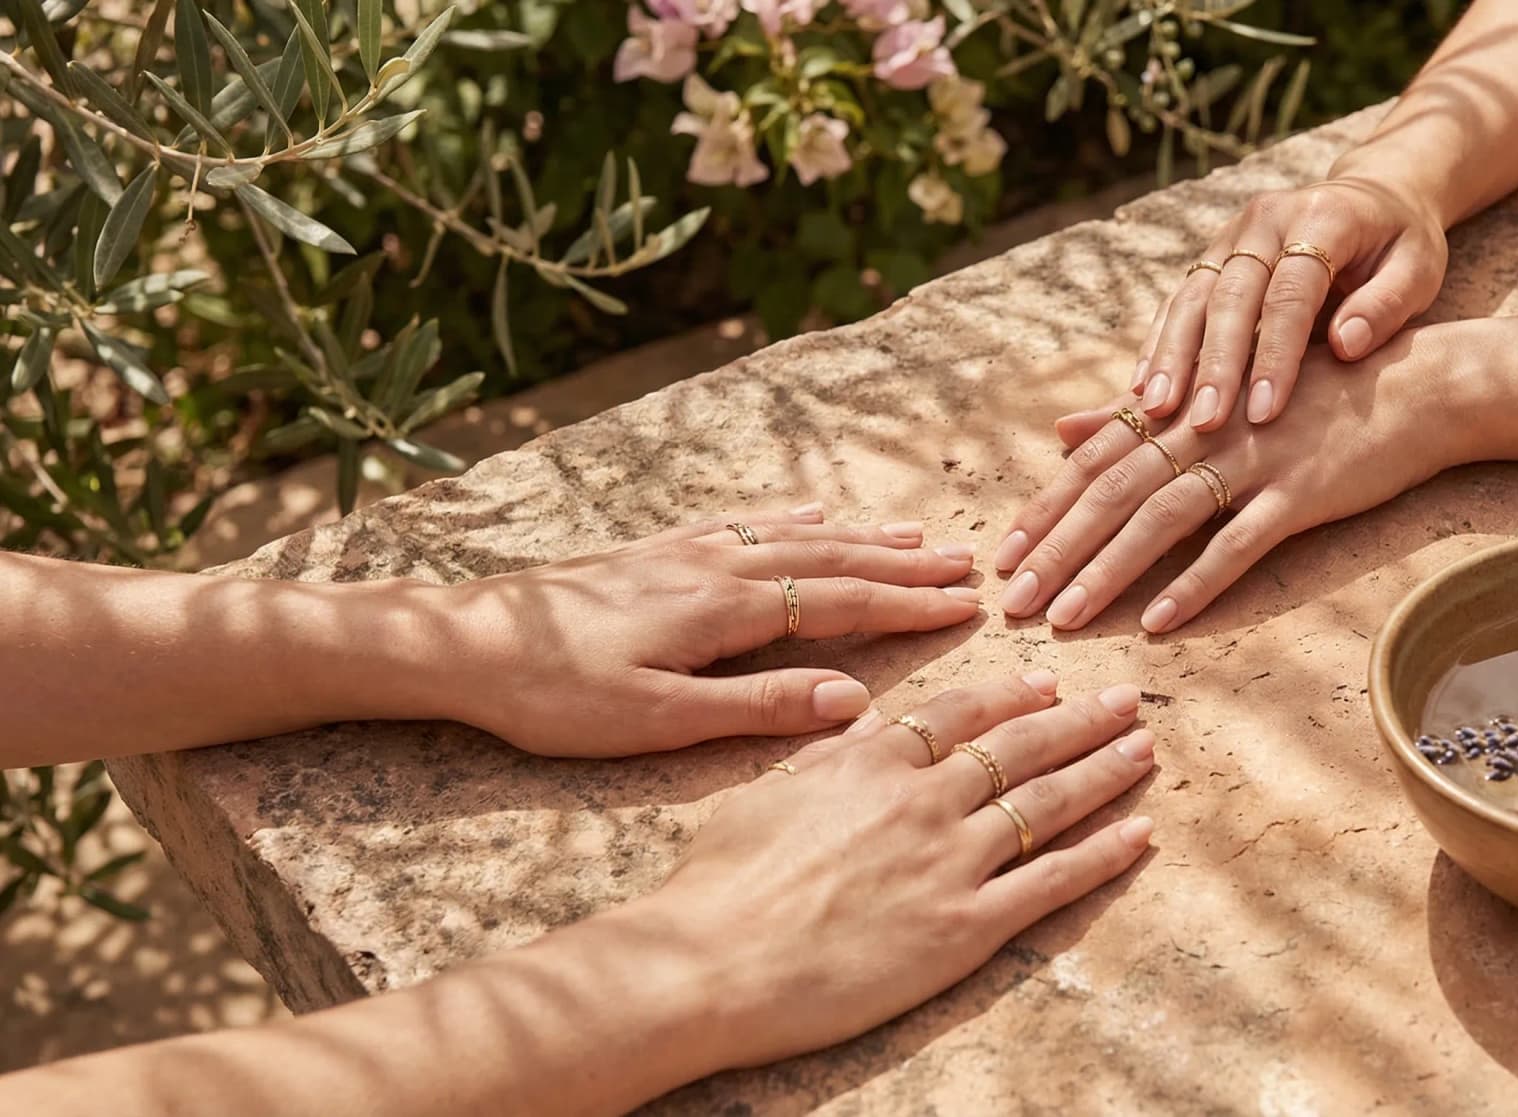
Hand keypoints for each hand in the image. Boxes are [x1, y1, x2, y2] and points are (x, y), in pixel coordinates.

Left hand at [440, 507, 984, 756]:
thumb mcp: (658, 720)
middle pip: (828, 557)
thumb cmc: (554, 695)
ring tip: (914, 535)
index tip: (965, 605)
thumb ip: (759, 706)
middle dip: (901, 563)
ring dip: (859, 536)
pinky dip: (791, 517)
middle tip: (965, 562)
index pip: (838, 602)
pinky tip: (810, 510)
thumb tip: (853, 699)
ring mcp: (683, 552)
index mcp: (723, 610)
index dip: (906, 604)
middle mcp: (714, 566)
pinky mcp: (653, 550)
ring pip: (792, 534)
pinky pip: (743, 523)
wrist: (463, 644)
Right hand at [608, 673, 1156, 1071]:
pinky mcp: (967, 927)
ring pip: (1046, 803)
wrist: (712, 961)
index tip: (1047, 683)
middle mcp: (922, 799)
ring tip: (1143, 749)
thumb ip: (829, 756)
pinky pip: (1052, 881)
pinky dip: (1102, 855)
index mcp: (870, 759)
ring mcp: (950, 861)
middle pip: (1019, 746)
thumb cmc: (719, 884)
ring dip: (1102, 771)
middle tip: (1123, 700)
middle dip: (1079, 720)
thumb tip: (864, 723)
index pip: (959, 714)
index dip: (1010, 696)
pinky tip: (1138, 834)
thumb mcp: (768, 792)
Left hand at [996, 327, 1470, 633]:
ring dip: (1106, 572)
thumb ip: (1139, 415)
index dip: (1045, 507)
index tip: (998, 554)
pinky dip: (1196, 583)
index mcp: (1184, 406)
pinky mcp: (1302, 494)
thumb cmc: (1313, 392)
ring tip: (1060, 620)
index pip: (1095, 462)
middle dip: (1055, 550)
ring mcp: (1256, 460)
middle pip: (1113, 493)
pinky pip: (1239, 545)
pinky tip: (1158, 622)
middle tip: (1006, 602)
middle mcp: (1209, 428)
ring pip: (1161, 519)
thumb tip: (1063, 433)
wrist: (1420, 385)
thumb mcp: (1221, 393)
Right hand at [1131, 172, 1446, 431]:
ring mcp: (1231, 235)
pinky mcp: (1211, 256)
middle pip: (1230, 295)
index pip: (1291, 292)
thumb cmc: (1400, 246)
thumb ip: (1386, 305)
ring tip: (1155, 411)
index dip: (1275, 354)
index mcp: (1322, 217)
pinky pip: (1178, 303)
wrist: (1374, 199)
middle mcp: (1265, 219)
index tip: (1265, 413)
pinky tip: (1142, 390)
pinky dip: (1159, 346)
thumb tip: (1345, 347)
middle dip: (1213, 364)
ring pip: (1192, 298)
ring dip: (1171, 357)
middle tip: (1203, 422)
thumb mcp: (1418, 269)